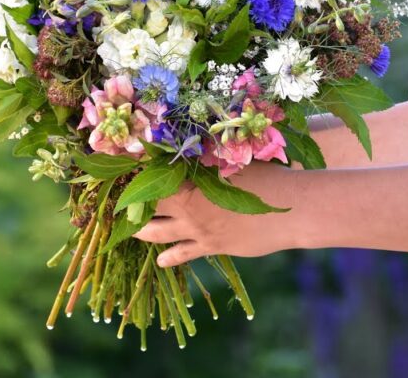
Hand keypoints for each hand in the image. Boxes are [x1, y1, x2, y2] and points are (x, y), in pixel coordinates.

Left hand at [133, 163, 296, 267]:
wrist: (291, 209)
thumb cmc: (265, 178)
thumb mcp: (232, 161)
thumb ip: (206, 158)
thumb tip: (186, 146)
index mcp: (192, 183)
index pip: (152, 178)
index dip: (133, 175)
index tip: (118, 172)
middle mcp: (189, 209)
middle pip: (148, 208)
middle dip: (130, 206)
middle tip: (117, 204)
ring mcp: (199, 230)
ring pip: (159, 233)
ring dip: (142, 231)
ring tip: (131, 230)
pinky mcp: (213, 246)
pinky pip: (183, 254)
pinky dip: (169, 258)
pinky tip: (160, 261)